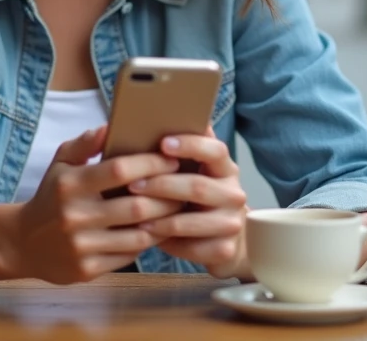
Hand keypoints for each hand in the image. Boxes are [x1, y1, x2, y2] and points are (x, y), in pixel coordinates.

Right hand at [5, 126, 184, 283]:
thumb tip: (111, 126)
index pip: (119, 170)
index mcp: (69, 184)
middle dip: (167, 195)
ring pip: (138, 235)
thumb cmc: (51, 196)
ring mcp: (81, 245)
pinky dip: (147, 243)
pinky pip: (129, 256)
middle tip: (186, 186)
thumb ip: (85, 143)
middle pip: (136, 205)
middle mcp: (75, 215)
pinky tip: (158, 230)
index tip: (173, 158)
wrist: (23, 243)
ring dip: (163, 222)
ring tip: (179, 208)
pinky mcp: (87, 270)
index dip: (151, 163)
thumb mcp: (60, 163)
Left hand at [127, 128, 249, 278]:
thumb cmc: (198, 199)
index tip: (163, 143)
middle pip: (197, 186)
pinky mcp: (225, 249)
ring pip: (192, 220)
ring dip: (161, 217)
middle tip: (132, 184)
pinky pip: (192, 246)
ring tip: (135, 215)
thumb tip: (156, 117)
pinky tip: (150, 235)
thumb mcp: (194, 173)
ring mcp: (231, 223)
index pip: (215, 150)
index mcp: (225, 168)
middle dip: (161, 185)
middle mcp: (233, 193)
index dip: (190, 145)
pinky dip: (168, 241)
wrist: (225, 240)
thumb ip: (182, 152)